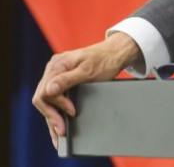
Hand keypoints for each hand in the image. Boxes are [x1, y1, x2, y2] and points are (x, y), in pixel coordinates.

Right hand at [33, 32, 141, 149]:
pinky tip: (59, 123)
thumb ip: (67, 80)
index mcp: (57, 65)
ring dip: (52, 117)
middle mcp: (53, 69)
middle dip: (52, 116)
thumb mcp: (88, 71)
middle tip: (62, 132)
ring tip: (58, 135)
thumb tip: (49, 90)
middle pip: (43, 98)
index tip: (71, 113)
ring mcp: (57, 74)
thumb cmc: (105, 60)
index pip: (44, 93)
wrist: (116, 53)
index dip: (55, 106)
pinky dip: (56, 110)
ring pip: (47, 100)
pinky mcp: (62, 79)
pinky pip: (54, 97)